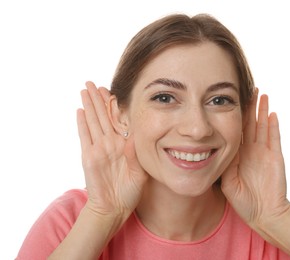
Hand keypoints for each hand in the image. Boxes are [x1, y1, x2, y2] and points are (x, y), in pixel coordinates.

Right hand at [77, 81, 147, 218]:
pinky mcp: (89, 157)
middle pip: (104, 116)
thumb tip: (133, 138)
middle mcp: (111, 143)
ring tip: (85, 90)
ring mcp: (99, 149)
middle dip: (98, 99)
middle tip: (93, 83)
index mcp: (124, 145)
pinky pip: (84, 136)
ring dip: (89, 105)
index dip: (114, 105)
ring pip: (94, 121)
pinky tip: (80, 111)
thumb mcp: (139, 173)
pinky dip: (82, 124)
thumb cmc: (130, 192)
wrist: (114, 208)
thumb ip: (135, 155)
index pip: (119, 119)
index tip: (112, 91)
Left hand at [221, 89, 289, 228]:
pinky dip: (273, 126)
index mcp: (239, 155)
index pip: (236, 130)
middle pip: (250, 123)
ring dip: (262, 110)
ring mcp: (264, 152)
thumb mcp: (227, 182)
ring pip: (263, 126)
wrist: (263, 214)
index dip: (233, 116)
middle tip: (249, 89)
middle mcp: (252, 150)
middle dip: (249, 106)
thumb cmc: (244, 201)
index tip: (230, 101)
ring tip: (261, 94)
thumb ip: (224, 165)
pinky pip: (274, 138)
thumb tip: (218, 148)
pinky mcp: (276, 157)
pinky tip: (272, 113)